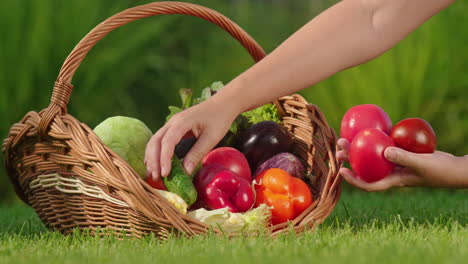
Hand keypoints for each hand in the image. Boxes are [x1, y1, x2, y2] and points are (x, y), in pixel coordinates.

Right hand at [145, 95, 239, 180]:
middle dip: (154, 160)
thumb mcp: (211, 138)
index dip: (164, 159)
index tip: (165, 174)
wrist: (222, 104)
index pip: (167, 142)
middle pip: (155, 141)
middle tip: (157, 178)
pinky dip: (155, 153)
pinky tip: (156, 164)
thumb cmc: (219, 119)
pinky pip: (159, 140)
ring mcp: (171, 124)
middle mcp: (173, 122)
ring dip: (152, 157)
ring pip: (154, 141)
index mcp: (182, 122)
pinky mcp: (173, 128)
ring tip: (153, 174)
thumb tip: (186, 172)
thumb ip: (197, 153)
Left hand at [337, 138, 467, 190]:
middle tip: (339, 147)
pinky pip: (386, 144)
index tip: (341, 170)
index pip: (369, 184)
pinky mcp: (402, 152)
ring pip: (373, 155)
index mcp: (393, 180)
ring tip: (345, 137)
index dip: (354, 180)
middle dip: (350, 159)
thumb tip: (384, 152)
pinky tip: (370, 127)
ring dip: (359, 147)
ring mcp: (396, 162)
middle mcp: (391, 172)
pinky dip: (379, 138)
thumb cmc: (439, 170)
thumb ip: (403, 158)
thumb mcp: (421, 164)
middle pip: (366, 167)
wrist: (455, 168)